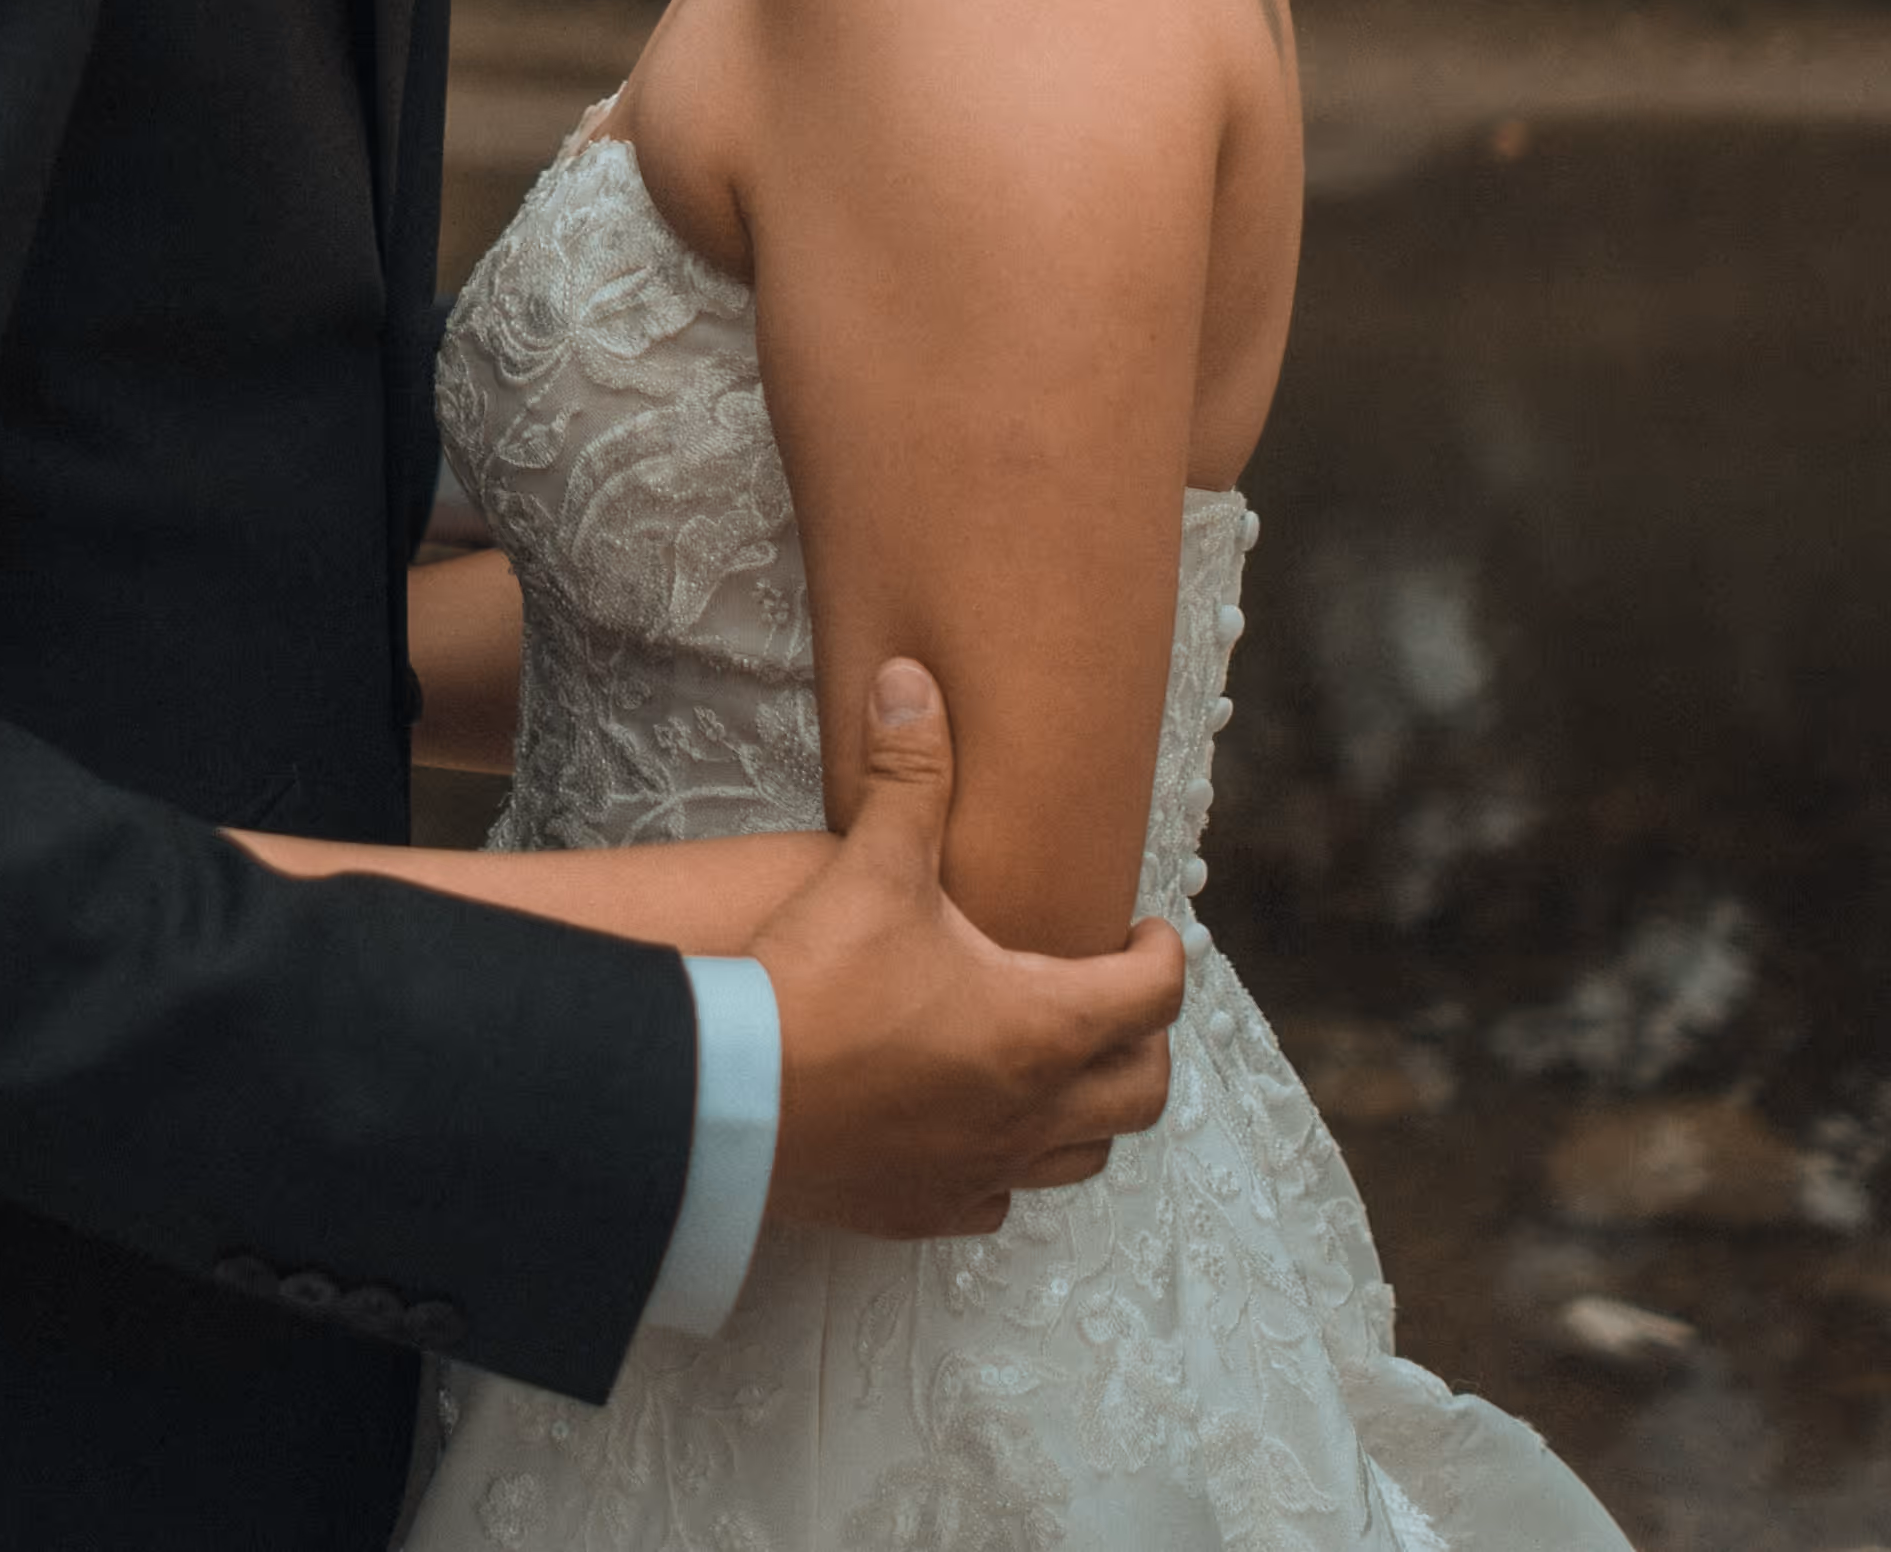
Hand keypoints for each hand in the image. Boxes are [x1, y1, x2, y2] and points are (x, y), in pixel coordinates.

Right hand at [750, 656, 1186, 1239]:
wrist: (727, 1095)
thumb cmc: (814, 983)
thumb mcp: (872, 866)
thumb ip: (905, 776)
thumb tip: (913, 681)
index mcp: (1045, 1025)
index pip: (1153, 994)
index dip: (1163, 955)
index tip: (1149, 931)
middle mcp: (1034, 1110)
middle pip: (1140, 1090)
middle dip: (1142, 1041)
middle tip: (1113, 999)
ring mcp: (983, 1169)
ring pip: (1081, 1157)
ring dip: (1086, 1112)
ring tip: (1056, 1068)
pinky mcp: (923, 1208)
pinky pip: (997, 1202)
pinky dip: (1002, 1168)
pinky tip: (971, 1135)